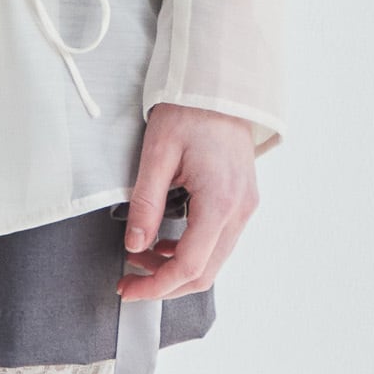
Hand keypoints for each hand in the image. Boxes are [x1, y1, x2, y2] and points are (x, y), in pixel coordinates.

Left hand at [117, 104, 258, 300]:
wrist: (219, 85)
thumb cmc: (188, 110)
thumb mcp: (158, 152)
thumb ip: (146, 202)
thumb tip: (134, 244)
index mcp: (220, 201)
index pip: (190, 265)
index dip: (156, 285)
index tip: (128, 288)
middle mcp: (240, 211)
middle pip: (205, 273)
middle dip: (165, 284)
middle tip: (130, 279)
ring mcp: (246, 207)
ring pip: (214, 261)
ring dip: (178, 269)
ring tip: (142, 256)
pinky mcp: (243, 201)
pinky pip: (220, 242)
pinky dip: (193, 252)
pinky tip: (166, 243)